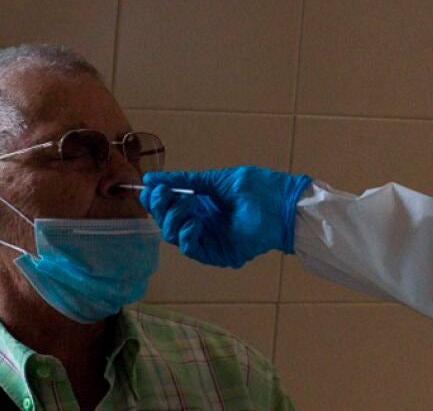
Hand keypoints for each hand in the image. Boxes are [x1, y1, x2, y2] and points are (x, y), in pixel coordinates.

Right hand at [140, 166, 311, 268]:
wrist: (283, 205)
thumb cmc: (257, 189)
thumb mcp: (217, 180)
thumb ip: (186, 181)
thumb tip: (152, 178)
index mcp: (201, 204)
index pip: (170, 205)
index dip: (156, 199)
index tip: (149, 188)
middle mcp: (201, 222)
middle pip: (167, 221)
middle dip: (160, 207)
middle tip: (161, 194)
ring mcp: (208, 238)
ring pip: (174, 236)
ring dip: (173, 219)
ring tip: (186, 205)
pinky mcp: (217, 253)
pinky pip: (191, 248)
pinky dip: (187, 234)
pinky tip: (194, 221)